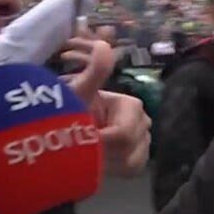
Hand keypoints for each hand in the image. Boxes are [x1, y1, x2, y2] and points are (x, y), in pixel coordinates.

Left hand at [60, 38, 149, 175]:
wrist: (68, 130)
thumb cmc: (72, 110)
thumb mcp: (78, 93)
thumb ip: (93, 72)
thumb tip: (103, 45)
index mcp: (132, 105)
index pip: (122, 133)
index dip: (99, 141)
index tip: (80, 140)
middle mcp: (144, 121)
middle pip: (128, 148)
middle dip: (104, 149)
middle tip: (83, 145)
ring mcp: (145, 139)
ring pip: (132, 161)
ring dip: (108, 161)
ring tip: (91, 152)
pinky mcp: (140, 156)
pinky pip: (133, 168)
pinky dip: (116, 168)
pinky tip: (102, 161)